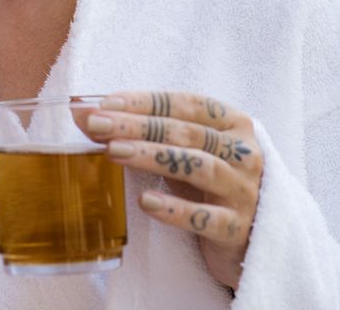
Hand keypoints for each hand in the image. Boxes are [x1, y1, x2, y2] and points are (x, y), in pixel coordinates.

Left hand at [82, 91, 262, 290]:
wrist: (256, 237)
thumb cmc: (212, 184)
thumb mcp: (187, 153)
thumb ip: (146, 133)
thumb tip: (83, 113)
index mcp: (233, 123)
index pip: (186, 103)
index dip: (145, 101)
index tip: (106, 103)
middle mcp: (244, 152)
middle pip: (187, 132)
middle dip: (138, 126)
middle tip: (97, 125)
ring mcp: (244, 191)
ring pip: (197, 167)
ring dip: (152, 157)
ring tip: (114, 153)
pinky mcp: (237, 229)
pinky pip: (204, 218)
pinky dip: (175, 209)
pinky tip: (146, 202)